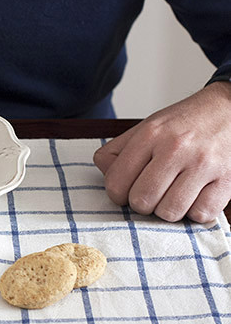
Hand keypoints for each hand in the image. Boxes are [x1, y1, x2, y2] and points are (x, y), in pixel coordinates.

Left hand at [93, 81, 230, 222]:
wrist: (230, 108)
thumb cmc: (184, 123)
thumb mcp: (146, 127)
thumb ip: (117, 151)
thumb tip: (105, 173)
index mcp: (150, 134)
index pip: (116, 183)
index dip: (118, 194)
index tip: (128, 190)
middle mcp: (175, 148)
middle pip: (141, 201)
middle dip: (143, 204)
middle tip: (153, 193)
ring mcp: (203, 164)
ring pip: (170, 213)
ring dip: (169, 210)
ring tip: (174, 195)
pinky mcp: (228, 179)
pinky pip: (201, 214)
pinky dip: (196, 212)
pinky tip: (196, 196)